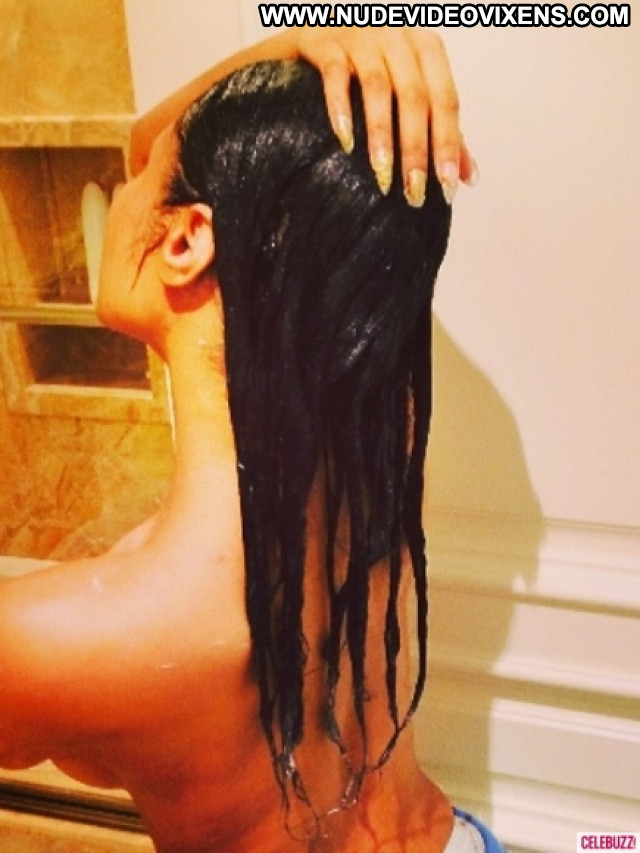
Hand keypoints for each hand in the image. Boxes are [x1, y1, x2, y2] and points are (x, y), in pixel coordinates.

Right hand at [296, 26, 476, 205]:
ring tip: (381, 174)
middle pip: (415, 96)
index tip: (446, 186)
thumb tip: (467, 176)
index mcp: (425, 49)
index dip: (448, 143)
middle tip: (413, 193)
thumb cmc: (363, 68)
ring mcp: (359, 34)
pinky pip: (335, 72)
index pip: (445, 100)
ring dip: (382, 134)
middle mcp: (397, 36)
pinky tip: (345, 142)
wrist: (312, 33)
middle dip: (416, 148)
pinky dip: (340, 108)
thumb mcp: (406, 92)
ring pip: (378, 86)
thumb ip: (437, 129)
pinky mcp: (323, 39)